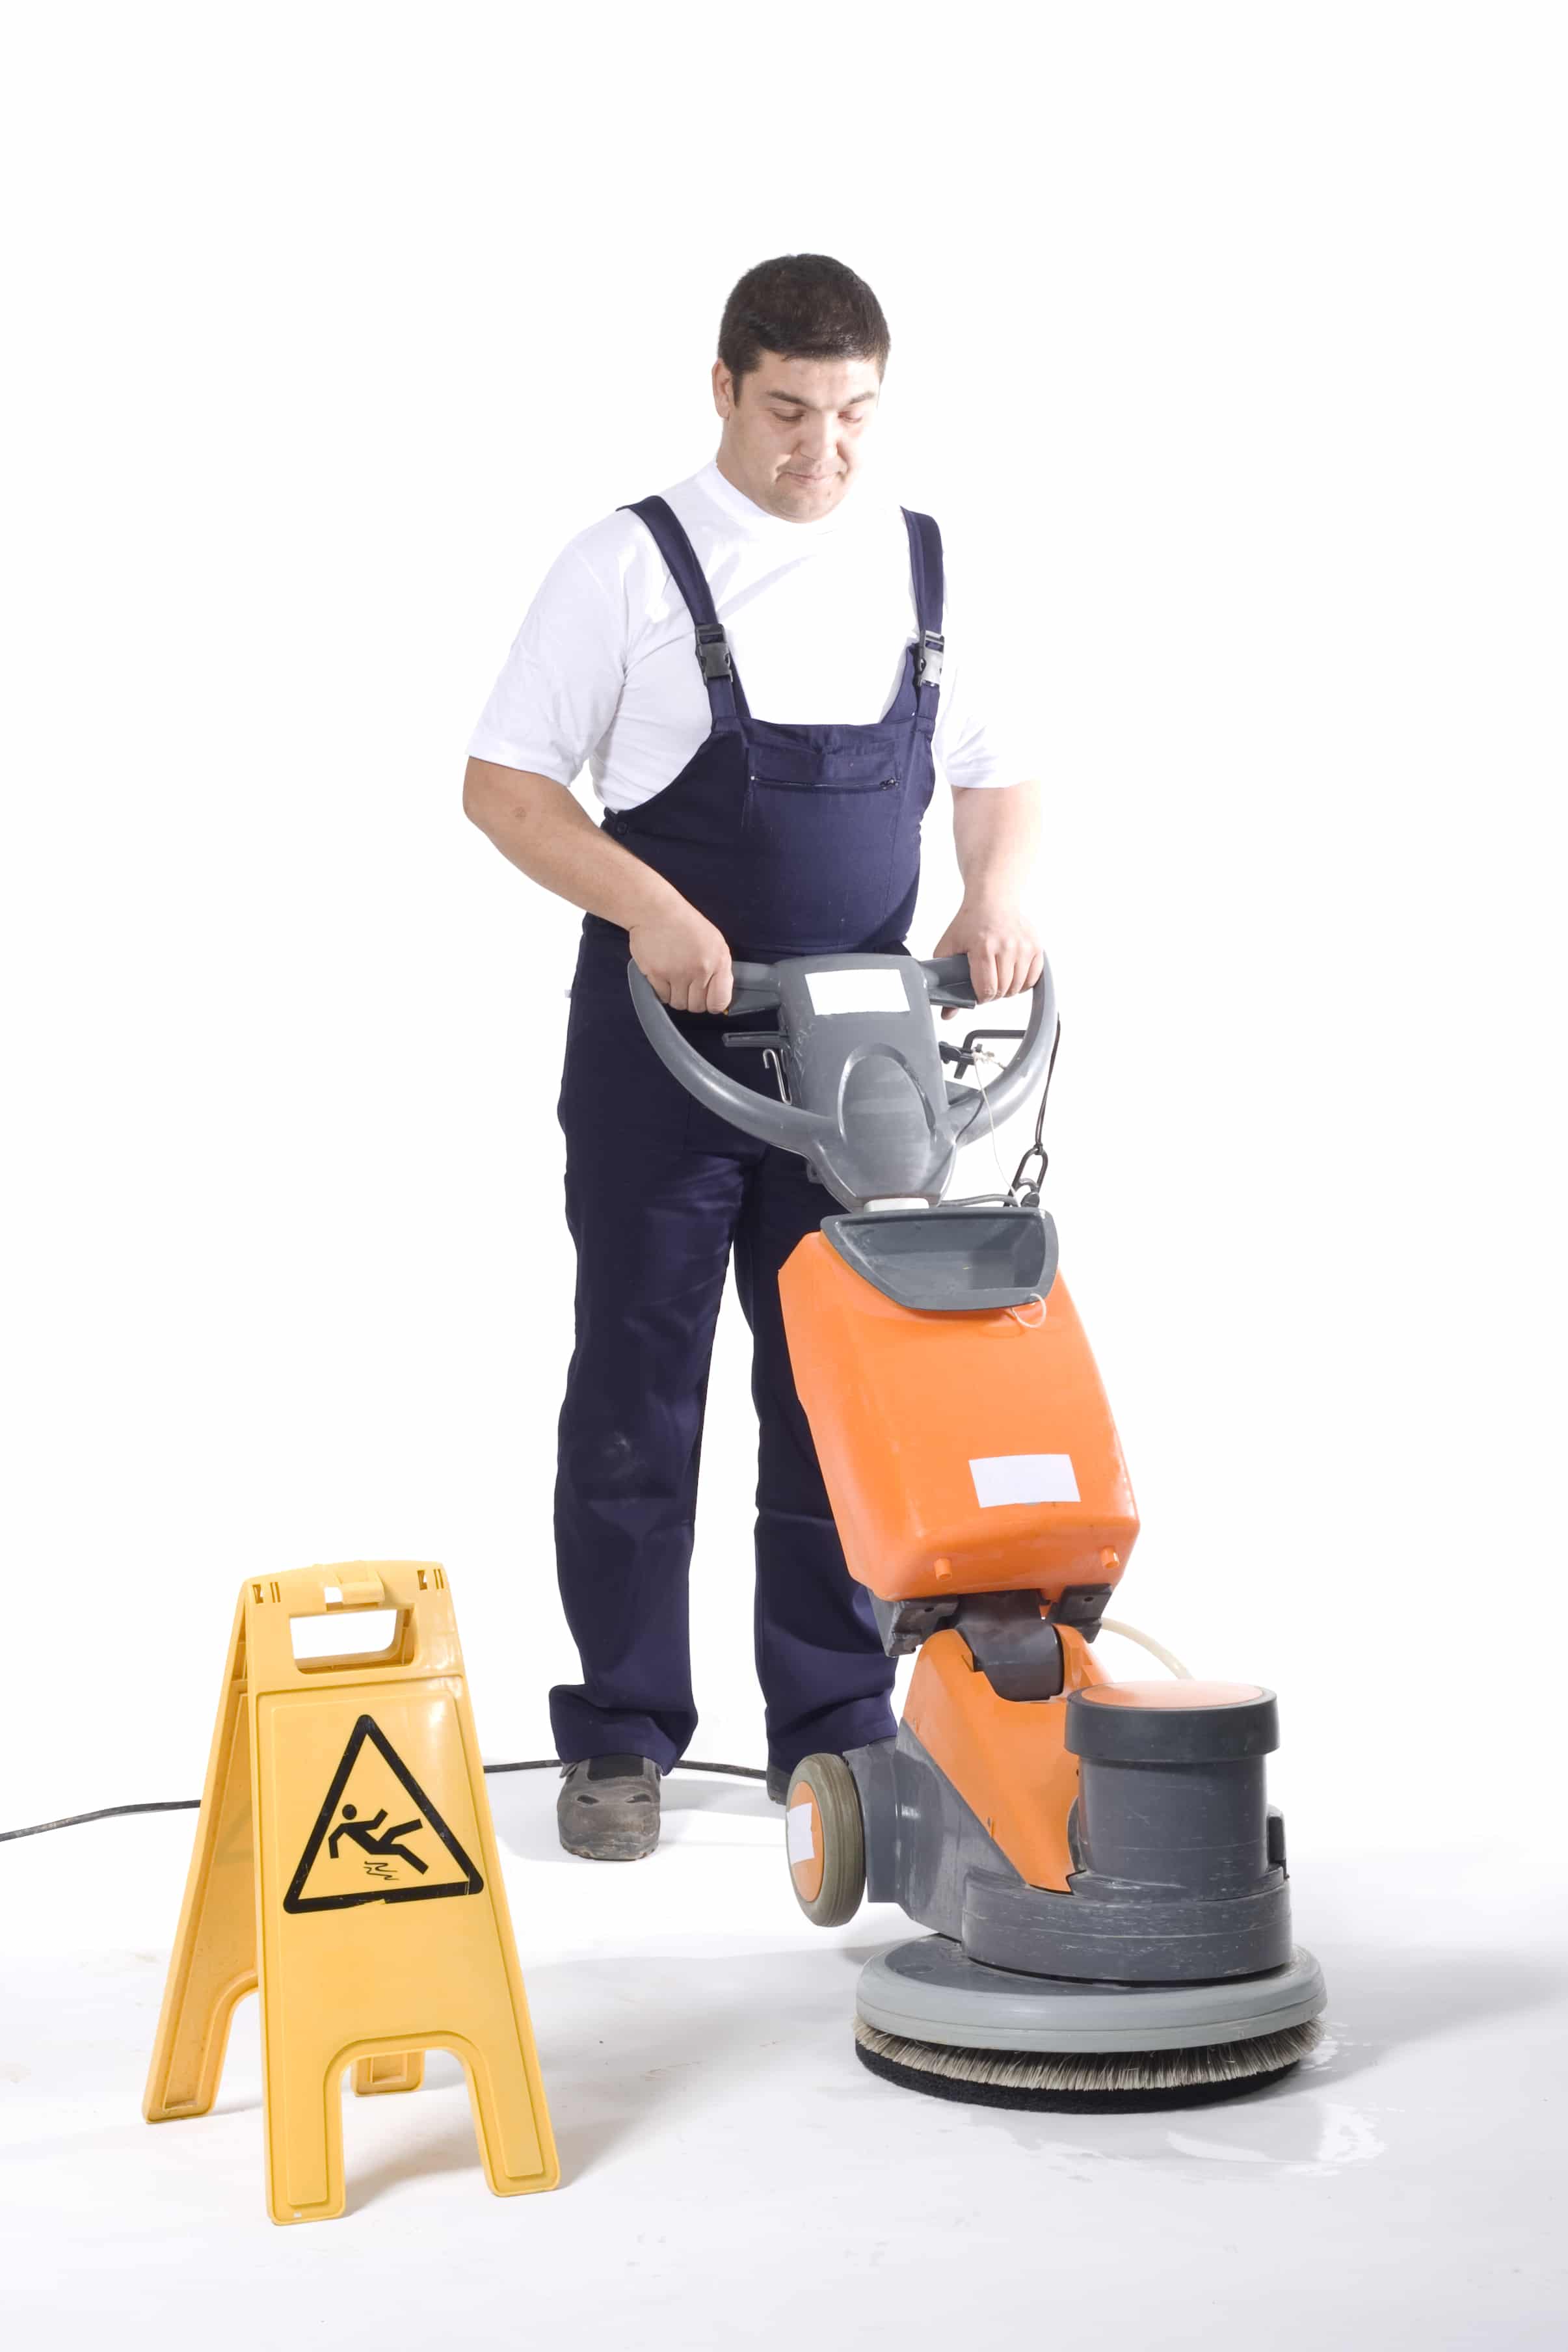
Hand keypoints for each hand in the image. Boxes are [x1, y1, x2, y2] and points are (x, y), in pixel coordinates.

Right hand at [629, 904, 733, 1014]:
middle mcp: (701, 969)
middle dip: (692, 999)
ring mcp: (678, 973)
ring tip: (673, 977)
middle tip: (686, 983)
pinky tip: (663, 974)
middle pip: (697, 1006)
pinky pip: (663, 997)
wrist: (656, 910)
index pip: (720, 1001)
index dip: (712, 1004)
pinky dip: (662, 991)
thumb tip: (720, 1000)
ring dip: (676, 996)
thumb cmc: (685, 924)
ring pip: (679, 1004)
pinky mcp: (657, 974)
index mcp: (719, 961)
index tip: (706, 999)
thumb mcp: (714, 942)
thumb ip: (719, 970)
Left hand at [931, 903, 1043, 1019]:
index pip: (987, 989)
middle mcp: (1007, 946)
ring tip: (998, 977)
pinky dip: (1023, 982)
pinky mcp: (1036, 946)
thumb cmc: (970, 922)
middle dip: (993, 993)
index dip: (980, 997)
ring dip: (1008, 989)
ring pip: (1019, 987)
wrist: (993, 900)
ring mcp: (1024, 946)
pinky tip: (1012, 974)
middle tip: (986, 984)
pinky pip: (1034, 978)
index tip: (977, 993)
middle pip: (1003, 990)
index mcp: (984, 947)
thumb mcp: (949, 947)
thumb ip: (944, 979)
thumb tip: (947, 1013)